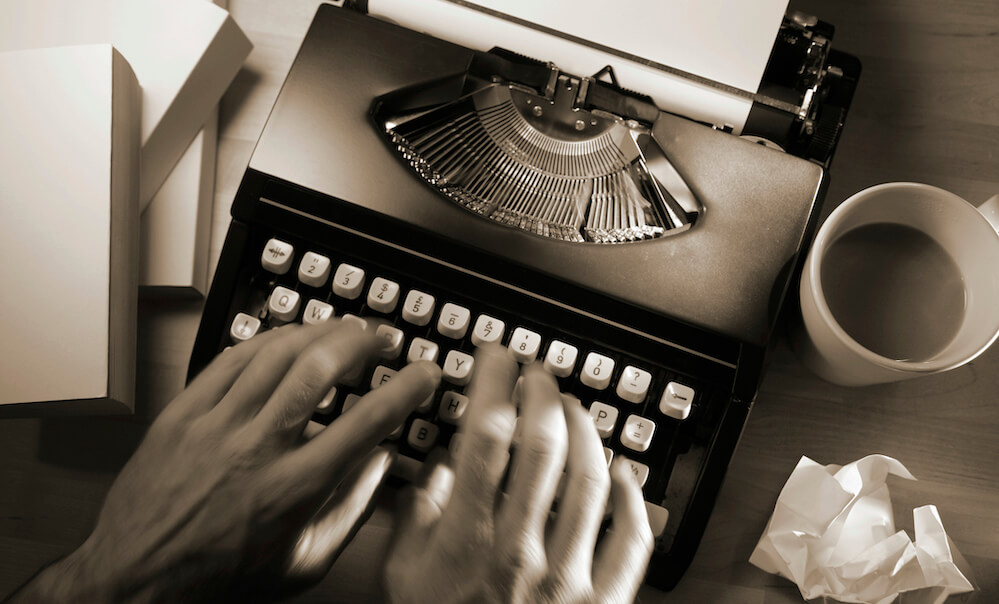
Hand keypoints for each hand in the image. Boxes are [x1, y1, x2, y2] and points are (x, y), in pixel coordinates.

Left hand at [11, 319, 440, 602]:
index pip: (366, 422)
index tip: (423, 374)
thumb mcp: (304, 563)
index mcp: (293, 489)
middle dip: (362, 341)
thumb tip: (381, 464)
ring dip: (320, 332)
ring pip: (276, 353)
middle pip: (319, 369)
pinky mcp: (184, 413)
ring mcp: (216, 425)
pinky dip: (268, 339)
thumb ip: (351, 512)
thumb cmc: (220, 576)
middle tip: (383, 338)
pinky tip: (288, 337)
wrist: (138, 576)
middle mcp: (257, 449)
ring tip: (344, 329)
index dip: (406, 389)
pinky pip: (231, 357)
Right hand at [384, 345, 653, 603]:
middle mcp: (522, 551)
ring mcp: (569, 577)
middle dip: (542, 392)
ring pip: (591, 479)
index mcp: (468, 540)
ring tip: (574, 409)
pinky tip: (624, 474)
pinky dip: (634, 499)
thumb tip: (441, 462)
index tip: (494, 357)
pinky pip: (632, 539)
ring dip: (586, 432)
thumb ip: (417, 515)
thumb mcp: (402, 579)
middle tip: (538, 371)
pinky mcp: (604, 602)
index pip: (486, 434)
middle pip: (544, 444)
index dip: (492, 382)